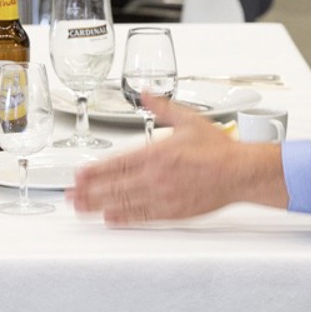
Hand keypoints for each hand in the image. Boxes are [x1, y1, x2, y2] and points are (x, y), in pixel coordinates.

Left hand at [68, 94, 287, 223]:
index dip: (94, 170)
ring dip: (98, 206)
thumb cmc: (218, 150)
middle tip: (70, 195)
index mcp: (156, 153)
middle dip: (88, 191)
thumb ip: (161, 106)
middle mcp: (156, 177)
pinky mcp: (173, 212)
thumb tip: (145, 93)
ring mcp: (163, 196)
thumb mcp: (188, 119)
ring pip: (123, 203)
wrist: (240, 173)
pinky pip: (142, 217)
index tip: (78, 174)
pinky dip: (123, 218)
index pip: (116, 163)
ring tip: (81, 208)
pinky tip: (109, 219)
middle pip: (114, 186)